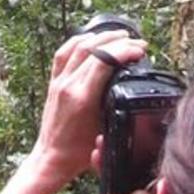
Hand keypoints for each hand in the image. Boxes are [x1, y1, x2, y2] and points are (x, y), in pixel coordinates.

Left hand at [29, 30, 146, 186]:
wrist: (52, 158)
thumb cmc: (78, 152)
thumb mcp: (106, 131)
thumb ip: (118, 109)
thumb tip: (135, 90)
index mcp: (82, 98)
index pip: (105, 61)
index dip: (125, 51)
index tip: (141, 51)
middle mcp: (68, 85)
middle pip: (94, 50)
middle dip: (119, 42)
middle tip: (138, 44)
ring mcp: (59, 82)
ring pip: (79, 46)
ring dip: (101, 37)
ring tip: (121, 35)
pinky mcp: (53, 83)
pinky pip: (63, 53)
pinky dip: (78, 41)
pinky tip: (92, 38)